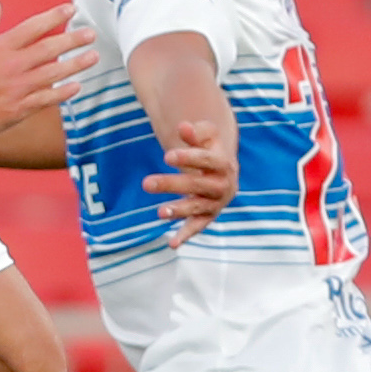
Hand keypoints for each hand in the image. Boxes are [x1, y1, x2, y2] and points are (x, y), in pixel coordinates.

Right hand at [0, 1, 94, 149]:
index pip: (33, 27)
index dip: (54, 16)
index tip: (70, 8)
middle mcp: (11, 65)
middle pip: (49, 49)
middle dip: (73, 39)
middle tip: (90, 33)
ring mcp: (16, 88)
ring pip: (53, 73)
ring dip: (75, 64)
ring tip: (93, 57)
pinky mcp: (17, 110)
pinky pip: (46, 99)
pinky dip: (62, 92)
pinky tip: (76, 87)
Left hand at [146, 119, 235, 247]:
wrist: (222, 170)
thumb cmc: (209, 149)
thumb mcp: (206, 136)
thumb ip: (195, 132)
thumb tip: (183, 127)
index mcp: (224, 163)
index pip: (206, 160)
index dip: (188, 158)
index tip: (167, 156)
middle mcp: (223, 185)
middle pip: (196, 185)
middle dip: (172, 184)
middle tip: (146, 183)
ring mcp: (216, 203)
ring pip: (196, 207)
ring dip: (178, 210)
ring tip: (159, 212)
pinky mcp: (208, 216)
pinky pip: (197, 227)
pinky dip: (185, 235)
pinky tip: (172, 244)